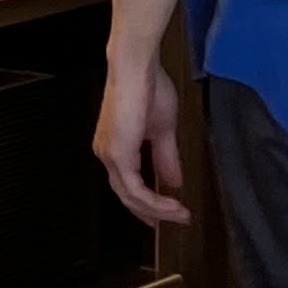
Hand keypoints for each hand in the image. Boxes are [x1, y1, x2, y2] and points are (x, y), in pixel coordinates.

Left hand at [94, 62, 191, 228]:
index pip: (127, 185)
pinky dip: (154, 201)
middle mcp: (107, 154)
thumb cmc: (148, 87)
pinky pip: (135, 189)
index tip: (165, 214)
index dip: (146, 204)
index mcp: (115, 148)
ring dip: (158, 210)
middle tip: (177, 219)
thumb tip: (173, 181)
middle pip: (128, 196)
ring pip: (130, 197)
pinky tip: (171, 203)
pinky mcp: (117, 155)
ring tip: (180, 214)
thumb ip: (166, 157)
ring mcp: (110, 156)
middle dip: (154, 212)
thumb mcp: (162, 130)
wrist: (138, 68)